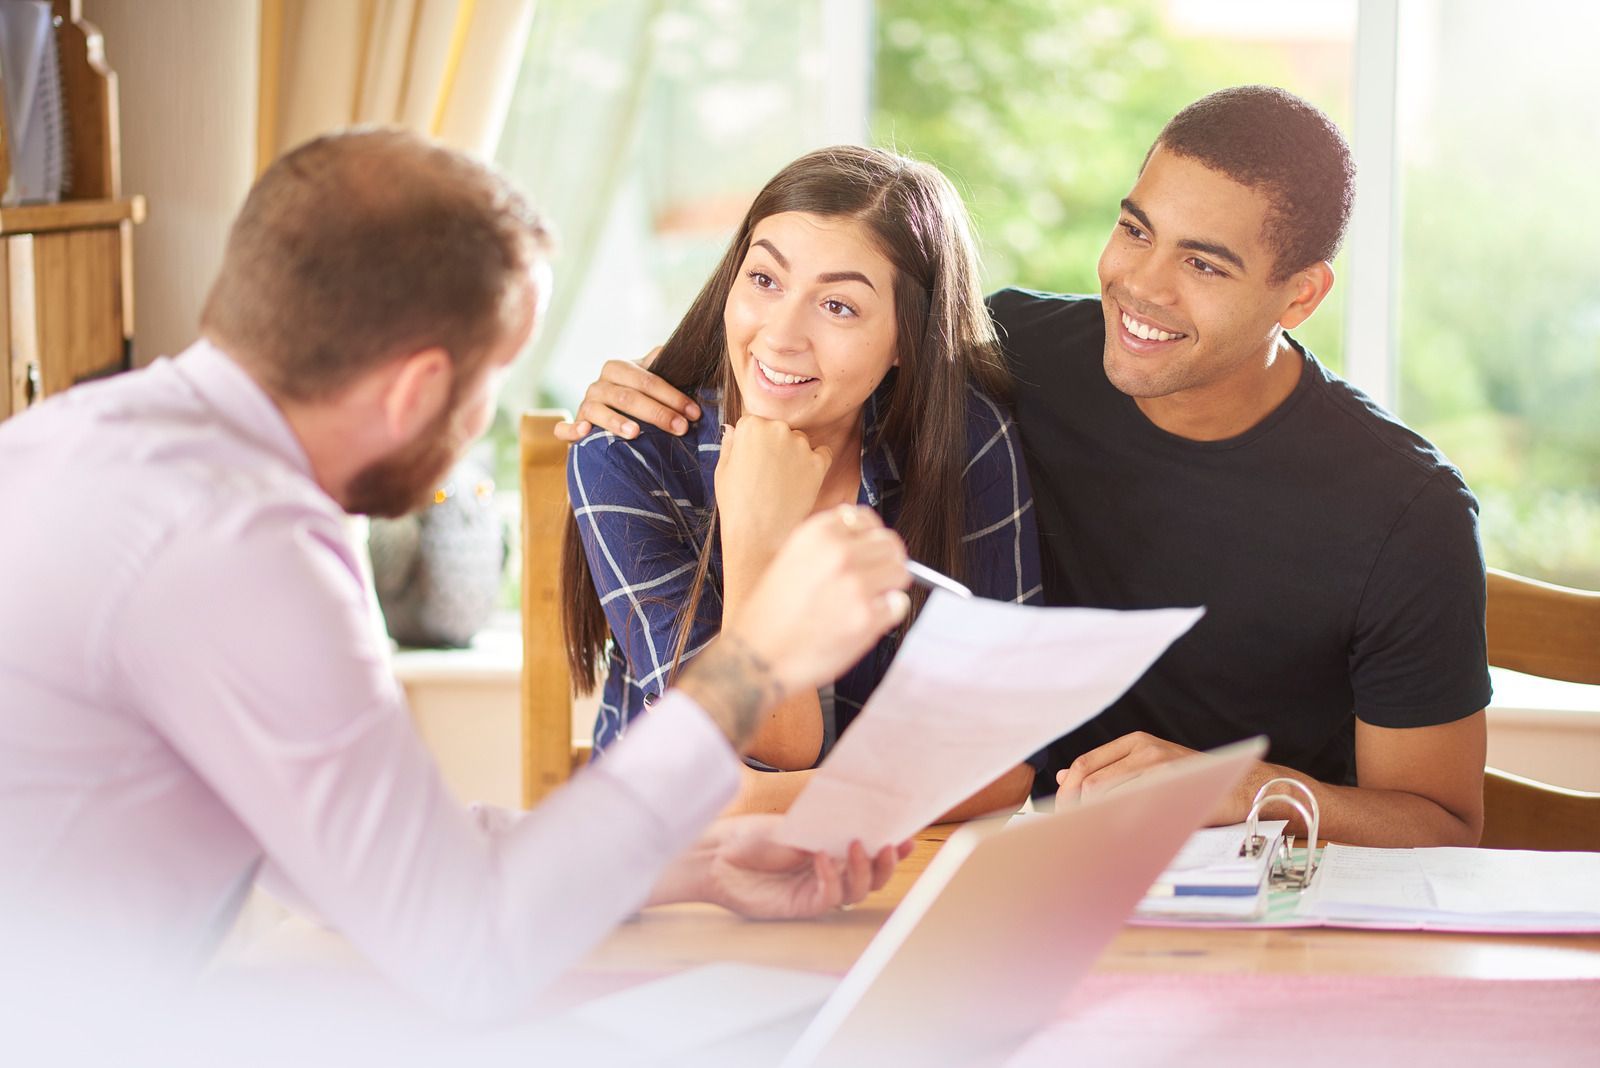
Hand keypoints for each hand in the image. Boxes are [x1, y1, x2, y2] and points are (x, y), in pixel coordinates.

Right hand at [552, 348, 700, 440]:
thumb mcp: (649, 381)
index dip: (672, 396)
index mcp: (619, 369)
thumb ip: (661, 368)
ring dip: (615, 421)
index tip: (694, 413)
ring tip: (635, 433)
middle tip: (680, 428)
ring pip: (598, 409)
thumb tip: (673, 351)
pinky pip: (567, 428)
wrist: (610, 415)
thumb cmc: (638, 397)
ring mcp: (585, 404)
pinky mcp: (575, 426)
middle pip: (627, 396)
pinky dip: (572, 429)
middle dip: (656, 412)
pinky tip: (584, 431)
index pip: (647, 380)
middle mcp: (600, 384)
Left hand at [699, 815, 909, 918]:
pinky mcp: (800, 905)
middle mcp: (828, 873)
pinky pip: (828, 897)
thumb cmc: (750, 837)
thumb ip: (827, 829)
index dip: (891, 847)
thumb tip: (863, 820)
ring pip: (855, 891)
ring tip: (858, 846)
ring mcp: (815, 890)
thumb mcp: (795, 824)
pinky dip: (831, 877)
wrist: (716, 855)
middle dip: (886, 863)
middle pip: (870, 878)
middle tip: (892, 845)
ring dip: (862, 869)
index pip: (869, 852)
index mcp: (831, 850)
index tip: (908, 834)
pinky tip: (822, 859)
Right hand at [715, 415, 831, 578]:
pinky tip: (802, 482)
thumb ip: (730, 444)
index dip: (754, 445)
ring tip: (782, 484)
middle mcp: (776, 428)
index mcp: (750, 426)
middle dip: (776, 447)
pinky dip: (816, 465)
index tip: (753, 463)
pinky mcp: (818, 463)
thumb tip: (733, 429)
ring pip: (800, 442)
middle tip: (768, 476)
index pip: (756, 424)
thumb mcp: (722, 470)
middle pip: (779, 430)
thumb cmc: (736, 505)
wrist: (758, 536)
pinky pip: (822, 454)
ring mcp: (800, 445)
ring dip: (795, 456)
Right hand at [725, 506, 908, 697]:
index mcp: (818, 533)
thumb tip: (867, 544)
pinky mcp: (867, 617)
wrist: (758, 656)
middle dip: (886, 561)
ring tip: (866, 600)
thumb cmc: (770, 615)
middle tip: (875, 579)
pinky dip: (887, 614)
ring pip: (901, 572)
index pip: (867, 519)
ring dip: (890, 586)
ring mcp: (856, 585)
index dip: (870, 538)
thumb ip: (830, 546)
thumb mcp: (792, 558)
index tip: (869, 550)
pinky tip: (862, 620)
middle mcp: (839, 553)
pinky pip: (898, 605)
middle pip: (890, 544)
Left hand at [1056, 732, 1240, 822]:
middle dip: (1074, 809)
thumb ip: (1110, 771)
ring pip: (1106, 795)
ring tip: (1090, 837)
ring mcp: (1159, 766)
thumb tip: (1063, 777)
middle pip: (1089, 781)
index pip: (1083, 764)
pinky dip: (1117, 824)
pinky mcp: (1172, 787)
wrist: (1244, 788)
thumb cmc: (1194, 783)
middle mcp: (1144, 749)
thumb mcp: (1150, 768)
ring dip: (1092, 819)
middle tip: (1071, 832)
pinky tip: (1116, 836)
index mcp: (1135, 743)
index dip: (1066, 791)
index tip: (1060, 814)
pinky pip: (1132, 808)